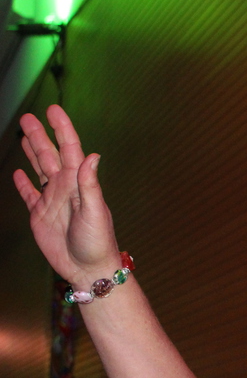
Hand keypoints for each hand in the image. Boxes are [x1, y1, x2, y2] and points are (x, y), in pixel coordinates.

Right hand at [13, 105, 119, 286]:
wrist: (88, 268)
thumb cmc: (97, 241)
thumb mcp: (95, 211)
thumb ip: (90, 184)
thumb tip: (92, 155)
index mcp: (79, 183)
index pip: (70, 149)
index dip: (62, 129)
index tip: (53, 109)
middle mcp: (66, 187)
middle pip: (50, 155)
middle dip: (40, 135)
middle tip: (28, 117)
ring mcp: (52, 200)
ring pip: (39, 169)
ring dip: (31, 153)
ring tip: (23, 135)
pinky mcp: (40, 215)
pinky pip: (30, 194)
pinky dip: (23, 183)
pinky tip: (18, 173)